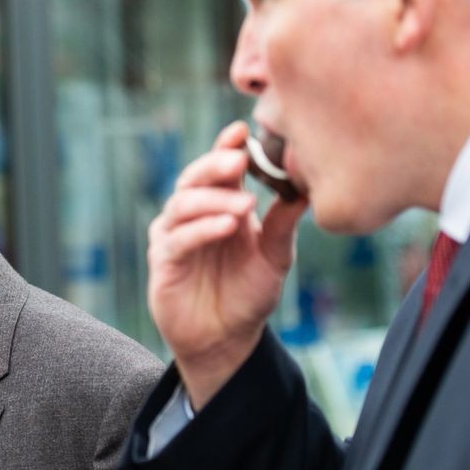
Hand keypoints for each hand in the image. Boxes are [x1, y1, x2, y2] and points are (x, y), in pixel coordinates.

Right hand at [147, 121, 306, 409]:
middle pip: (195, 177)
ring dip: (214, 200)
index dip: (227, 146)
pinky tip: (226, 226)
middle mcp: (193, 213)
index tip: (243, 130)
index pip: (220, 167)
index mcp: (220, 203)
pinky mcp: (164, 261)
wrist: (227, 339)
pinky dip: (203, 229)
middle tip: (239, 159)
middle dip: (216, 164)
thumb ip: (283, 223)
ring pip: (184, 204)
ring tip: (244, 205)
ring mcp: (174, 235)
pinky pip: (180, 238)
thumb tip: (305, 186)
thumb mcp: (276, 256)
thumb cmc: (248, 292)